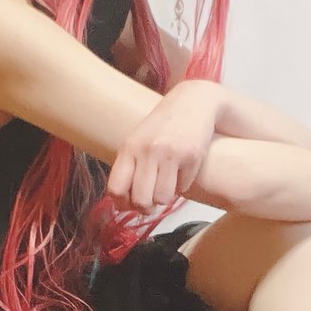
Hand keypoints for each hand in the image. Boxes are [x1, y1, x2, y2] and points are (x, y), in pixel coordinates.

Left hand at [106, 81, 219, 213]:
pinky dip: (182, 184)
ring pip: (162, 198)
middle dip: (146, 208)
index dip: (122, 204)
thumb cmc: (163, 126)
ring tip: (167, 185)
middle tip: (151, 204)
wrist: (194, 102)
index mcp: (129, 147)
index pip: (116, 188)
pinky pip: (183, 188)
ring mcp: (170, 153)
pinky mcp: (192, 156)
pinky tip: (182, 170)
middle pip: (141, 200)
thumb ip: (129, 167)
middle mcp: (148, 150)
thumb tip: (124, 204)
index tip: (129, 205)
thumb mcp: (138, 140)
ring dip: (165, 198)